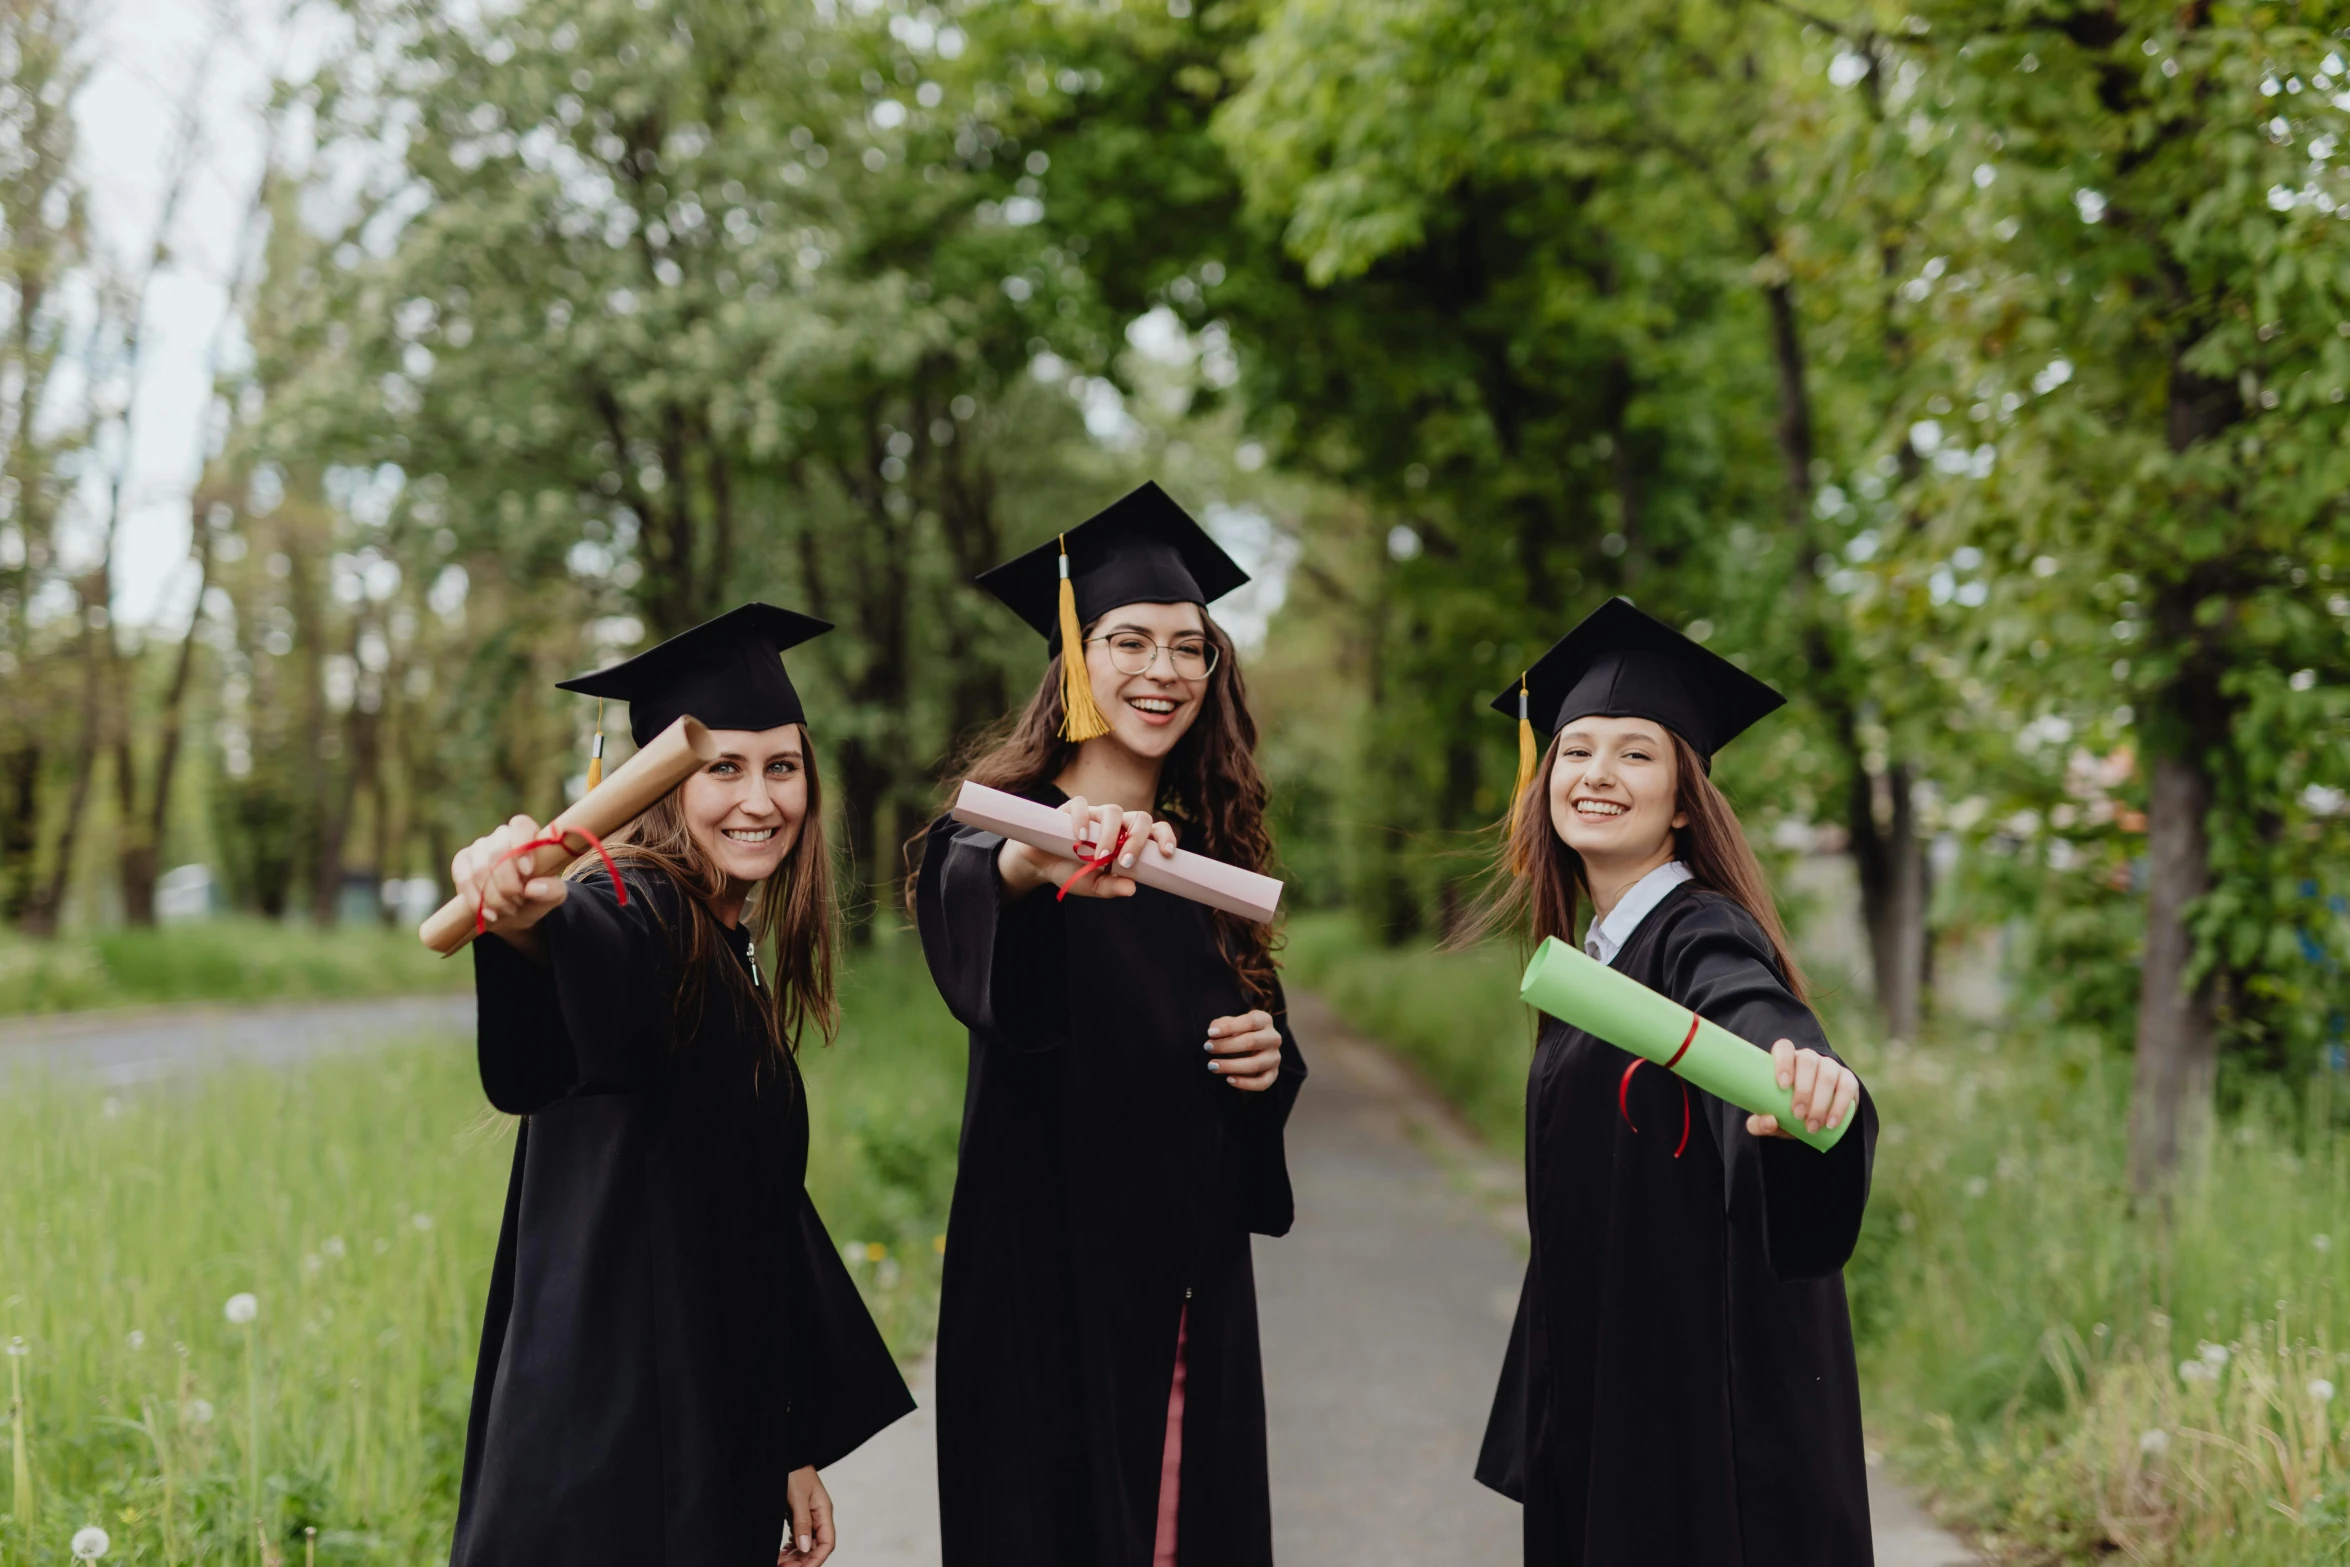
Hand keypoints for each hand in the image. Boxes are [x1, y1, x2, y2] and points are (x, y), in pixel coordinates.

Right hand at [452, 814, 569, 955]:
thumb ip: (551, 890)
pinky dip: (476, 900)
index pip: (520, 826)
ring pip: (480, 869)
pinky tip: (489, 913)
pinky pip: (464, 879)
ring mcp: (479, 847)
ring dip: (494, 896)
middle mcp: (502, 835)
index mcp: (528, 834)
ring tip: (508, 909)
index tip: (527, 872)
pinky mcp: (461, 862)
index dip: (521, 846)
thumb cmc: (537, 896)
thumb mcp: (553, 896)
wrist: (513, 911)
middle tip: (518, 902)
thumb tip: (534, 888)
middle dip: (507, 884)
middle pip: (497, 853)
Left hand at [779, 1465, 833, 1563]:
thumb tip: (804, 1547)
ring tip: (779, 1563)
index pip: (826, 1543)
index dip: (815, 1560)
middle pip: (815, 1547)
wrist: (785, 1455)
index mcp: (824, 1511)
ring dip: (794, 1557)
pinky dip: (790, 1548)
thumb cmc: (793, 1470)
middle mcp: (818, 1515)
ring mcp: (808, 1515)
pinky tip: (782, 1553)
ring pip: (805, 1544)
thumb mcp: (797, 1496)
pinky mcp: (797, 1514)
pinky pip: (797, 1536)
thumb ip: (802, 1522)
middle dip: (801, 1561)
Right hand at [997, 796, 1178, 899]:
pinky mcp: (1070, 810)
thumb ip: (1111, 887)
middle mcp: (1116, 823)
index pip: (1154, 830)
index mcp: (1128, 839)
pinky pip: (1080, 805)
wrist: (1041, 865)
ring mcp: (1095, 814)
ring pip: (1113, 811)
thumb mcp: (1092, 886)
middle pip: (1139, 818)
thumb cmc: (1072, 873)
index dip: (1164, 836)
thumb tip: (1132, 889)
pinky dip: (1082, 819)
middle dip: (1137, 839)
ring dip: (1110, 835)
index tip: (1166, 853)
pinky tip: (1080, 838)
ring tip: (1099, 857)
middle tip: (1126, 862)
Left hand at [1206, 1009, 1283, 1091]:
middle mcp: (1273, 1038)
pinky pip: (1262, 1082)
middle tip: (1207, 1047)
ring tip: (1212, 1065)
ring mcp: (1275, 1057)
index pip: (1250, 1022)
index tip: (1210, 1033)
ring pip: (1256, 1064)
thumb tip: (1214, 1031)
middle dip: (1226, 1046)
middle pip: (1252, 1042)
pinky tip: (1229, 1079)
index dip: (1229, 1027)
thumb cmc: (1237, 1031)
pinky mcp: (1273, 1074)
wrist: (1251, 1046)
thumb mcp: (1230, 1023)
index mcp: (1265, 1020)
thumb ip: (1221, 1024)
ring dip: (1231, 1066)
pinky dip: (1245, 1083)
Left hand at [1746, 1040, 1859, 1139]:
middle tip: (1798, 1115)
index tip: (1782, 1085)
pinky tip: (1831, 1123)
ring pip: (1827, 1075)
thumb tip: (1768, 1121)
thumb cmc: (1786, 1112)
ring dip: (1820, 1102)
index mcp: (1787, 1060)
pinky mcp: (1847, 1079)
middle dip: (1803, 1089)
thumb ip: (1760, 1123)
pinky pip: (1847, 1087)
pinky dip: (1839, 1107)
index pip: (1784, 1048)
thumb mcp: (1772, 1118)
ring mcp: (1830, 1066)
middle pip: (1807, 1062)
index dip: (1783, 1062)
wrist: (1816, 1120)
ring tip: (1812, 1125)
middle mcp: (1809, 1058)